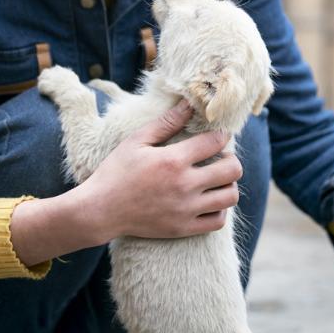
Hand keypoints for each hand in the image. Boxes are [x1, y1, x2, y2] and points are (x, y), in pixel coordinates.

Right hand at [82, 99, 243, 241]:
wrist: (100, 210)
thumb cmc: (116, 171)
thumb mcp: (136, 141)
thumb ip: (166, 123)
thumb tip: (188, 104)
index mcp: (173, 160)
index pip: (216, 142)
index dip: (221, 135)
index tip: (217, 135)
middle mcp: (184, 185)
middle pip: (232, 169)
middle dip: (231, 159)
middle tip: (219, 158)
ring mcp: (186, 210)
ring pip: (230, 196)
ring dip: (228, 184)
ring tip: (215, 180)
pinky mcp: (183, 228)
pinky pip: (218, 221)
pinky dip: (219, 209)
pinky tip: (208, 200)